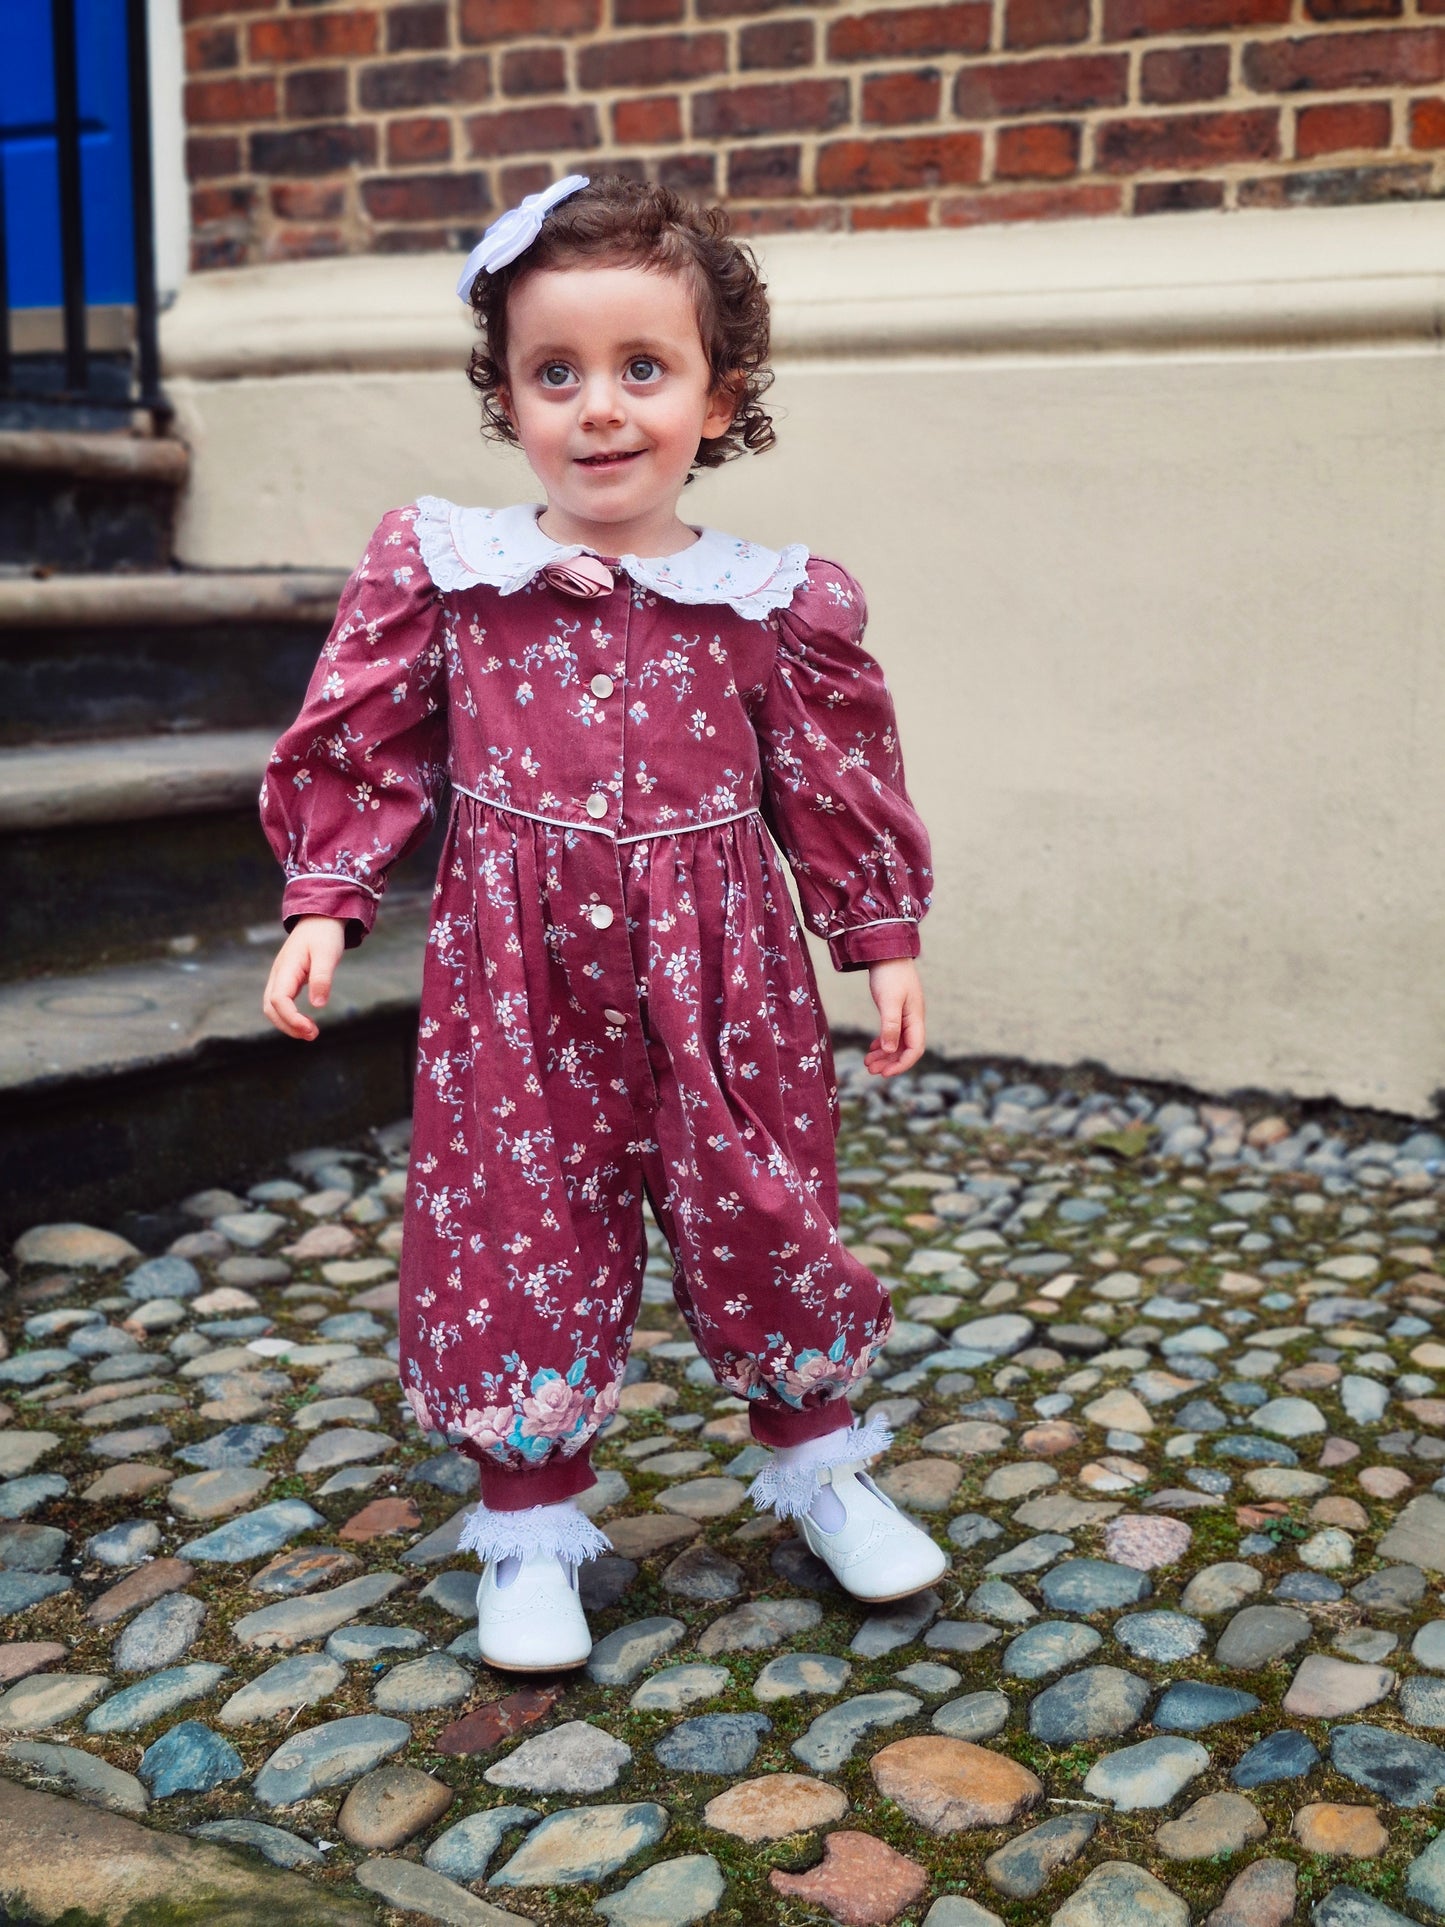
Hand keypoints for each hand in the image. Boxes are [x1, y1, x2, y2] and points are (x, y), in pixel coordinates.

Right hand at [262, 916, 347, 1041]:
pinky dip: (289, 1016)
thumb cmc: (324, 934)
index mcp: (286, 968)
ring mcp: (280, 977)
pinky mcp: (287, 979)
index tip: (310, 1029)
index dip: (291, 1018)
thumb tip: (317, 1005)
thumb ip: (322, 978)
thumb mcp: (328, 954)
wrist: (319, 918)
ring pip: (272, 1007)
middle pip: (270, 1008)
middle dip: (288, 1026)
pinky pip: (281, 1002)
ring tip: (310, 1033)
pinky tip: (305, 1022)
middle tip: (312, 1035)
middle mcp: (278, 974)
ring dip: (287, 1023)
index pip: (279, 1000)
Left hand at [864, 957, 924, 1076]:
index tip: (884, 1073)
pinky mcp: (895, 1009)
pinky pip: (892, 1033)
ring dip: (884, 1055)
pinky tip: (872, 1048)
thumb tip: (888, 1050)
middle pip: (905, 1049)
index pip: (915, 1049)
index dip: (901, 1064)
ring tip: (867, 1063)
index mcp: (915, 1018)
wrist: (887, 951)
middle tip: (870, 1071)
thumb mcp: (889, 1001)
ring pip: (897, 1042)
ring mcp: (905, 1014)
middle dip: (889, 1062)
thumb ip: (890, 1026)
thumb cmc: (890, 974)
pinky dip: (883, 1043)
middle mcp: (913, 1019)